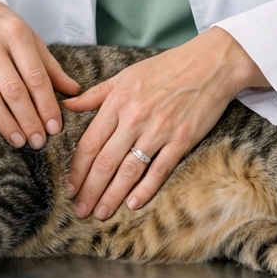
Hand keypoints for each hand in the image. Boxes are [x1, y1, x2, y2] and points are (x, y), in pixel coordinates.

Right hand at [0, 0, 79, 147]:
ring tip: (18, 141)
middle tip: (39, 142)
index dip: (47, 105)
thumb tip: (74, 91)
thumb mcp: (27, 35)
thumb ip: (49, 65)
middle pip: (12, 89)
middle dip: (28, 119)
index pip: (35, 76)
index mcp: (15, 32)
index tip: (55, 127)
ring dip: (4, 122)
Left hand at [62, 28, 269, 219]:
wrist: (209, 64)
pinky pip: (159, 170)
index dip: (77, 169)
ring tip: (100, 214)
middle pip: (105, 162)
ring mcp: (159, 130)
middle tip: (79, 210)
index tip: (69, 188)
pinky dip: (145, 189)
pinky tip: (132, 204)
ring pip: (129, 171)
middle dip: (90, 190)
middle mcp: (135, 117)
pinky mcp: (182, 140)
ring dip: (112, 196)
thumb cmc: (166, 68)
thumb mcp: (126, 75)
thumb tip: (67, 105)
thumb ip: (96, 94)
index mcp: (118, 101)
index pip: (90, 143)